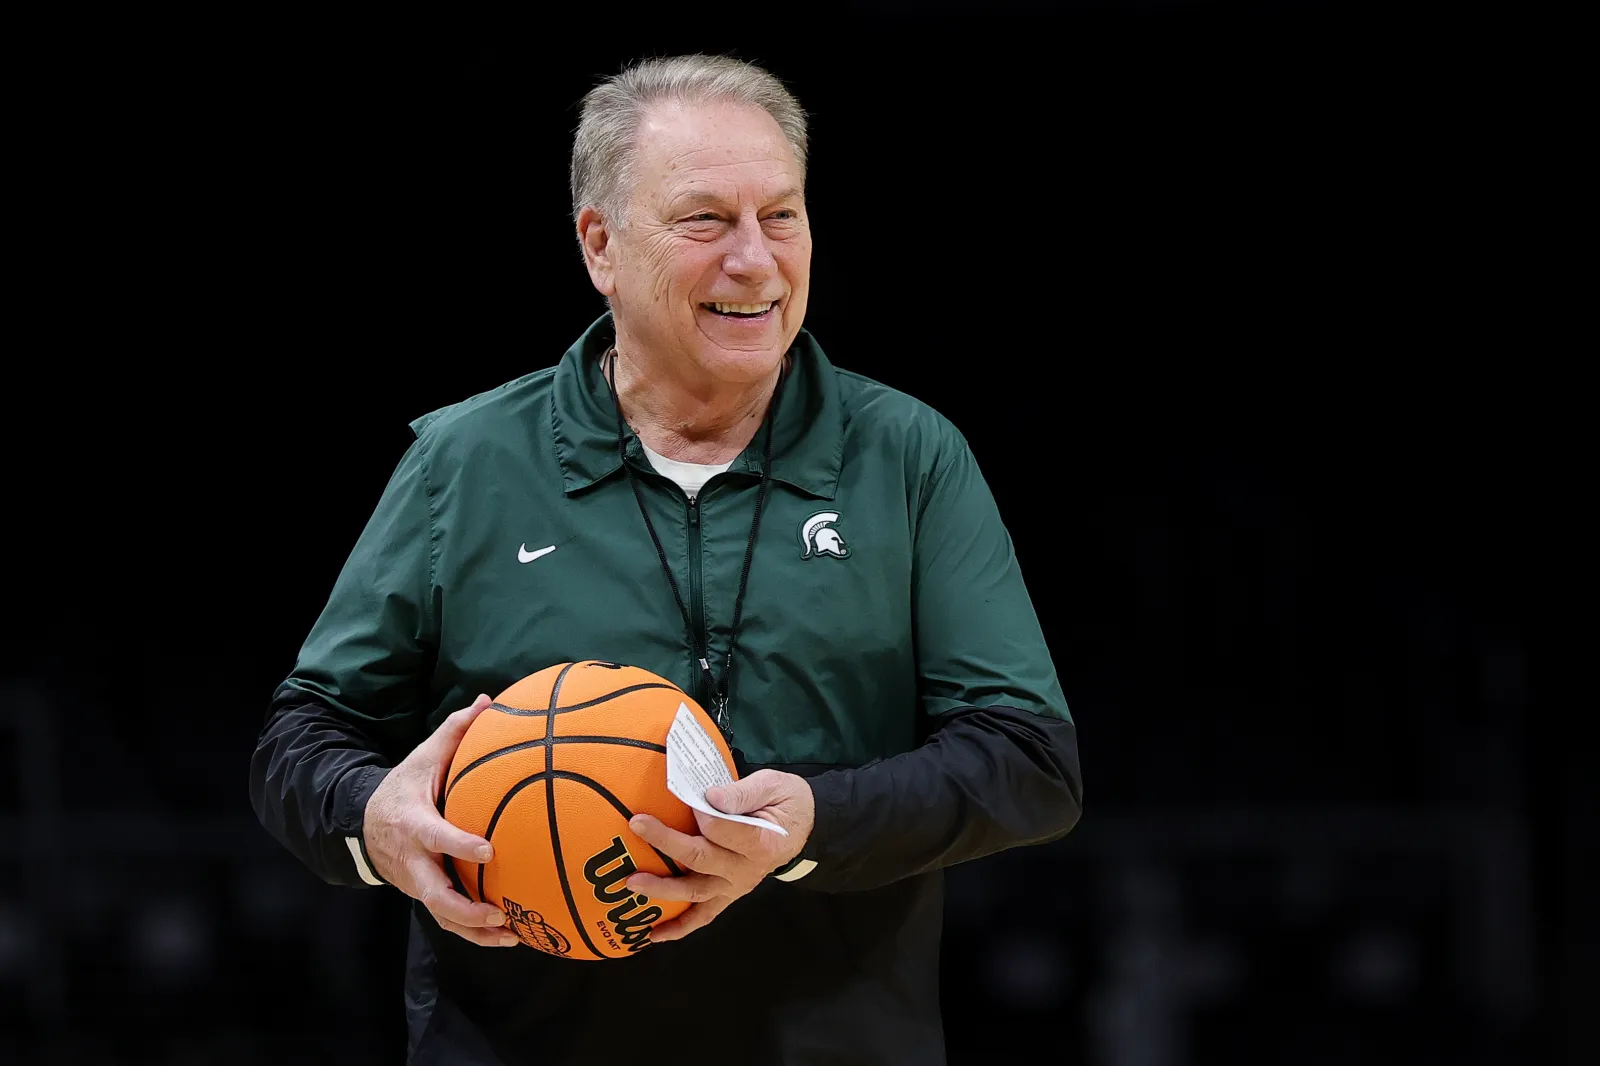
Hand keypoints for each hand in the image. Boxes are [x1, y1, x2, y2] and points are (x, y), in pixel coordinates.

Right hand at [362, 693, 518, 947]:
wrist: (363, 824)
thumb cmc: (403, 787)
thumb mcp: (421, 758)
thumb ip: (454, 732)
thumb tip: (487, 700)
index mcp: (413, 823)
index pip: (435, 837)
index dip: (458, 846)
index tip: (488, 851)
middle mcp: (412, 860)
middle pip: (433, 894)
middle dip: (466, 908)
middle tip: (500, 912)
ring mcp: (416, 883)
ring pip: (442, 916)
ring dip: (475, 931)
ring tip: (513, 934)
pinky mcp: (423, 895)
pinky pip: (449, 920)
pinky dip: (475, 933)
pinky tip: (510, 935)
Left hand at [624, 769, 814, 941]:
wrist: (805, 827)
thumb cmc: (786, 802)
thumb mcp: (772, 785)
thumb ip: (741, 793)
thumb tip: (708, 796)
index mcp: (761, 841)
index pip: (722, 829)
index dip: (701, 811)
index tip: (688, 794)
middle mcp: (746, 870)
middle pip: (700, 858)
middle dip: (666, 841)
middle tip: (636, 824)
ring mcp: (735, 887)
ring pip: (694, 892)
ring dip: (662, 889)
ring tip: (632, 882)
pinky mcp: (728, 895)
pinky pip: (703, 916)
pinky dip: (679, 927)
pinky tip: (653, 934)